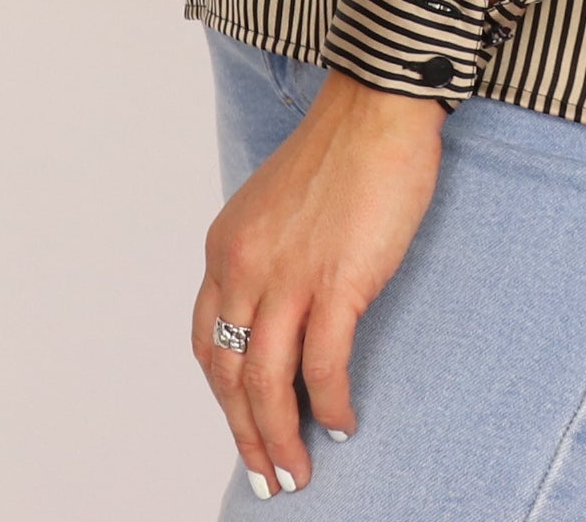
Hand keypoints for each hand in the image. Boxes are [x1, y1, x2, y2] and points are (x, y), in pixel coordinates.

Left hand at [192, 73, 444, 497]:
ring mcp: (287, 276)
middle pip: (230, 375)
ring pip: (268, 384)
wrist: (378, 108)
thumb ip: (267, 259)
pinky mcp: (336, 282)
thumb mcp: (275, 207)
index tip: (243, 428)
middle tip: (268, 477)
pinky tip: (343, 424)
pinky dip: (330, 405)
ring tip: (298, 472)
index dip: (222, 397)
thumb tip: (282, 319)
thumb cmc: (341, 151)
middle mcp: (243, 265)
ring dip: (281, 440)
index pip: (207, 342)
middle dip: (246, 437)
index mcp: (226, 247)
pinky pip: (324, 367)